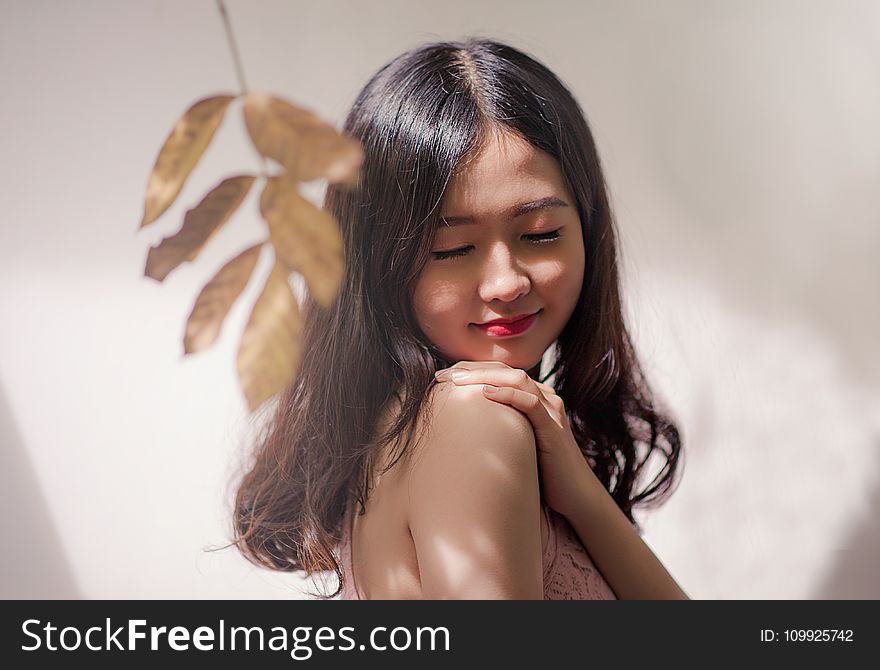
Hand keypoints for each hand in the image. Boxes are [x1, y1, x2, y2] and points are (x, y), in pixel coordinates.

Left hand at [434, 361, 593, 518]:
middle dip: (472, 369)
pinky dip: (507, 395)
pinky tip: (486, 393)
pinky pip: (530, 403)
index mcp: (534, 398)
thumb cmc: (542, 472)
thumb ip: (497, 429)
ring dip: (484, 376)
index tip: (441, 377)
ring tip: (457, 380)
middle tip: (442, 374)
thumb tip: (460, 430)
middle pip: (505, 371)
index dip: (470, 371)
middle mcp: (545, 398)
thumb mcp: (516, 443)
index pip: (500, 373)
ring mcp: (551, 410)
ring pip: (517, 380)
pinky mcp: (554, 427)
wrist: (576, 494)